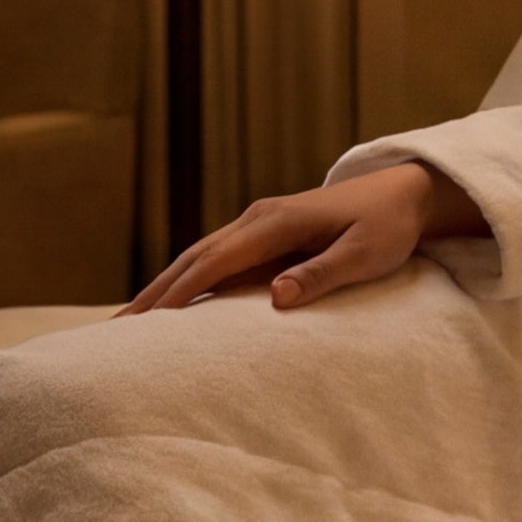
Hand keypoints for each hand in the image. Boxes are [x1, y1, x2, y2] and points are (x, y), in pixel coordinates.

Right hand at [124, 165, 483, 314]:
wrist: (404, 192)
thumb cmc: (388, 227)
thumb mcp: (365, 254)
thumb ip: (323, 274)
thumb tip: (277, 296)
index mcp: (276, 223)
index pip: (216, 263)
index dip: (179, 293)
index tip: (146, 323)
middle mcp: (258, 218)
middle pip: (195, 258)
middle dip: (155, 291)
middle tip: (116, 329)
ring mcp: (259, 223)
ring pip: (200, 255)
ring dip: (164, 285)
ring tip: (131, 319)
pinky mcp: (266, 232)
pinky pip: (217, 257)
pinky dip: (187, 277)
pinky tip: (173, 299)